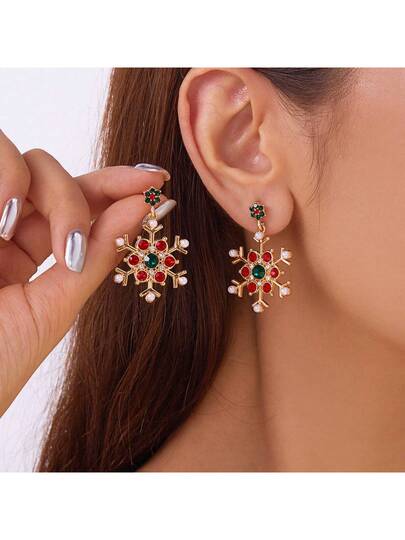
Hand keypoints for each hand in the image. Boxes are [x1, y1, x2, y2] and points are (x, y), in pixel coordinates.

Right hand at [0, 130, 170, 415]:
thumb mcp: (55, 306)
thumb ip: (99, 253)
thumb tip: (146, 207)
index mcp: (28, 253)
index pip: (77, 203)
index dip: (116, 187)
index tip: (155, 183)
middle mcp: (2, 228)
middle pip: (53, 175)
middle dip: (80, 197)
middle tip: (83, 241)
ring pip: (19, 158)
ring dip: (42, 191)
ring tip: (19, 233)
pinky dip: (4, 180)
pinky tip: (1, 225)